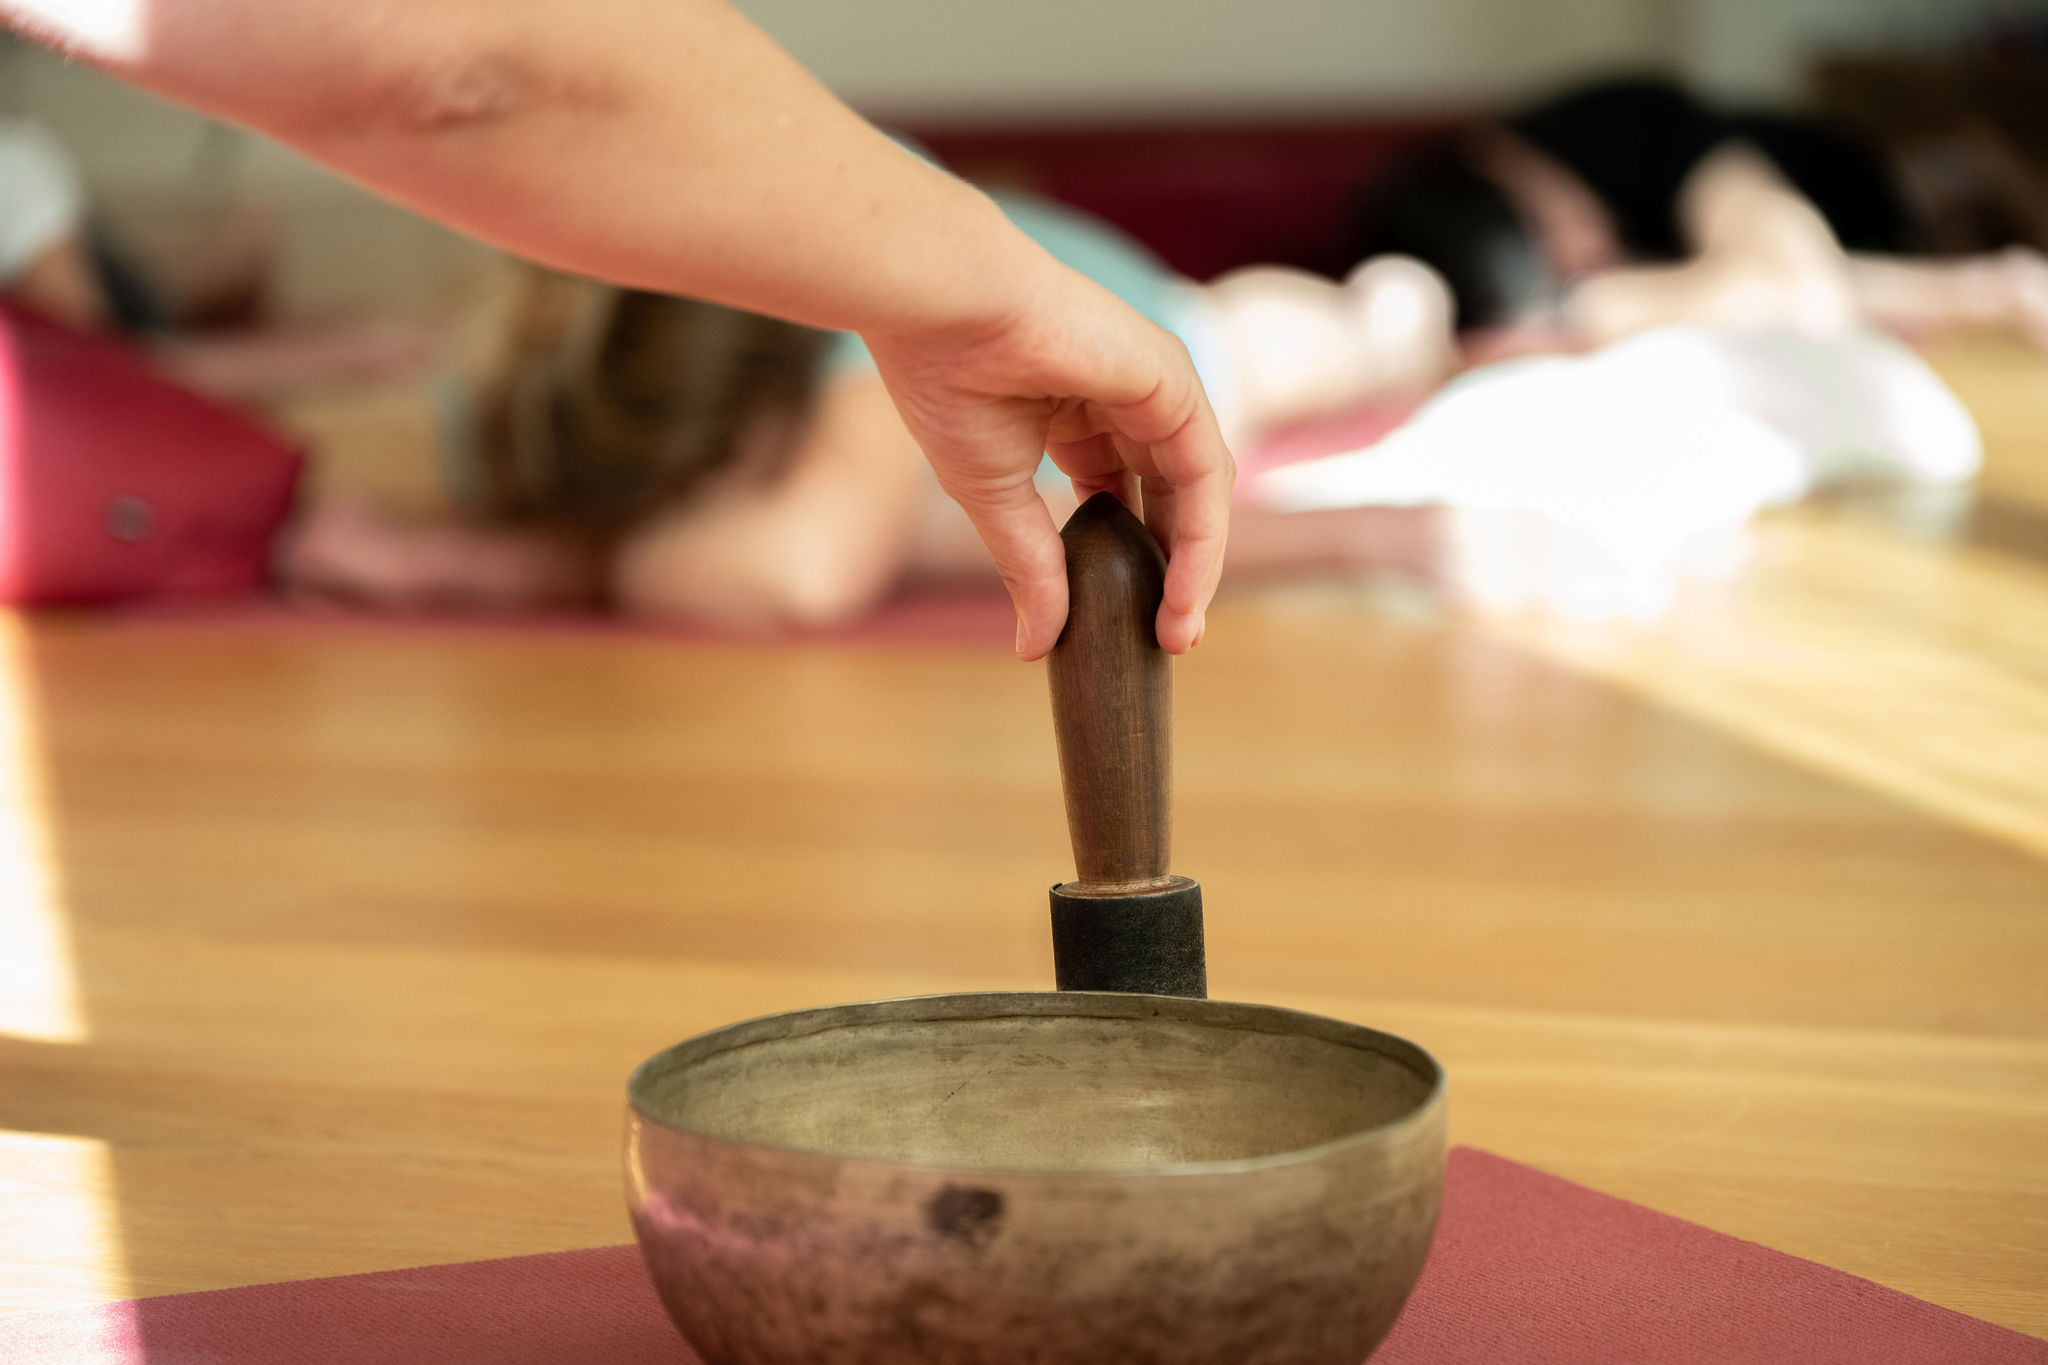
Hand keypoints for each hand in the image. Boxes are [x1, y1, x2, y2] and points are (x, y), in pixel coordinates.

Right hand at [867, 265, 1233, 659]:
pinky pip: (1205, 475)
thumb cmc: (951, 381)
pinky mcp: (1174, 383)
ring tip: (1177, 629)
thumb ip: (1030, 567)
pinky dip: (1201, 537)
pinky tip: (1184, 588)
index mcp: (1078, 416)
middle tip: (1169, 638)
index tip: (1127, 626)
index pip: (1122, 495)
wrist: (946, 310)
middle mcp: (1126, 401)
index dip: (1128, 560)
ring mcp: (1157, 388)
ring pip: (1197, 492)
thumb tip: (1036, 646)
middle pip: (1169, 498)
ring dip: (1195, 566)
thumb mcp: (995, 497)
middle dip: (1174, 571)